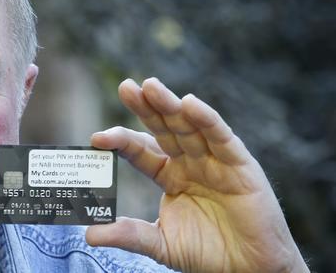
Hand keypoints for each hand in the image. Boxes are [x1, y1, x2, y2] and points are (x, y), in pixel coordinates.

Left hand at [85, 78, 307, 272]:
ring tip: (150, 86)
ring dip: (170, 105)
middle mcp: (190, 162)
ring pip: (189, 126)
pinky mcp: (241, 166)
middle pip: (163, 129)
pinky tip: (190, 104)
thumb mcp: (161, 243)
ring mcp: (215, 161)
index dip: (121, 141)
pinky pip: (222, 138)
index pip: (141, 151)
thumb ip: (129, 234)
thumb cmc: (208, 253)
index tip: (96, 138)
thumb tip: (88, 234)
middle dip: (145, 107)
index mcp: (170, 176)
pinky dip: (207, 120)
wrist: (250, 270)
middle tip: (126, 87)